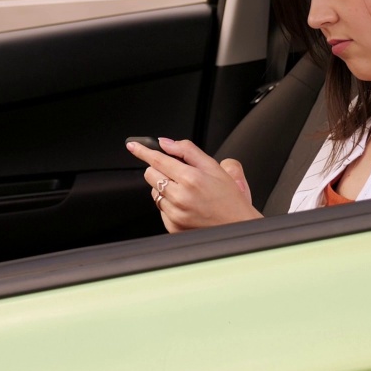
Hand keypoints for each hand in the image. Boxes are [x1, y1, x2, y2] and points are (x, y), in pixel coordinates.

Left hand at [127, 137, 261, 232]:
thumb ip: (187, 151)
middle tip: (177, 173)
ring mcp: (175, 214)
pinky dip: (169, 204)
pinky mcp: (173, 227)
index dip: (143, 151)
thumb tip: (166, 143)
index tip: (133, 146)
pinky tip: (187, 206)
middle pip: (150, 175)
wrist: (237, 227)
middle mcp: (180, 197)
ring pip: (154, 192)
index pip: (157, 160)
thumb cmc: (229, 198)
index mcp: (191, 179)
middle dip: (160, 170)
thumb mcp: (214, 167)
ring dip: (165, 188)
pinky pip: (160, 209)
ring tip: (187, 192)